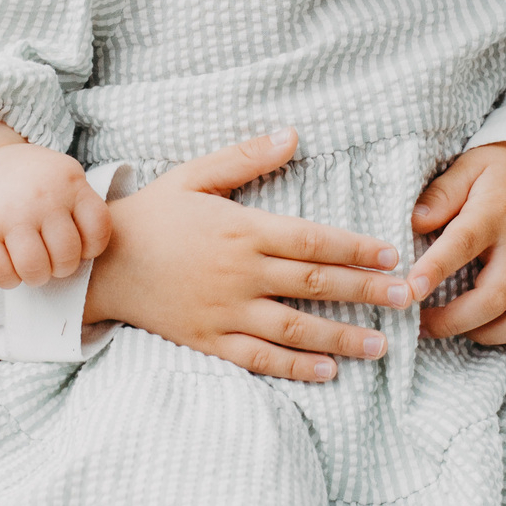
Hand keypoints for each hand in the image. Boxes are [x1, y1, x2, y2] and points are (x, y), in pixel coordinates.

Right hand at [0, 121, 111, 287]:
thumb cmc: (35, 181)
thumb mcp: (66, 177)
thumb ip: (82, 207)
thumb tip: (89, 253)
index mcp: (70, 183)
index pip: (98, 230)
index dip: (92, 247)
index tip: (79, 244)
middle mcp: (42, 197)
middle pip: (66, 256)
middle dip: (62, 266)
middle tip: (52, 259)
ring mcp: (9, 214)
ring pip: (35, 269)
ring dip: (36, 276)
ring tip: (33, 266)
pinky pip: (0, 273)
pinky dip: (8, 279)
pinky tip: (10, 266)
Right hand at [91, 128, 412, 381]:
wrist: (98, 264)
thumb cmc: (151, 215)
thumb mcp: (194, 175)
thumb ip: (245, 158)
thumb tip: (292, 135)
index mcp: (241, 230)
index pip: (312, 239)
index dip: (356, 248)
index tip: (391, 254)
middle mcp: (239, 273)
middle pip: (314, 283)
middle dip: (365, 291)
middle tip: (407, 298)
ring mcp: (224, 311)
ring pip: (295, 327)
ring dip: (342, 336)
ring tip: (381, 343)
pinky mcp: (208, 340)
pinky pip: (259, 358)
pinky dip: (296, 366)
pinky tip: (328, 370)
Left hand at [409, 140, 505, 348]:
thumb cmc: (505, 169)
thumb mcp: (469, 166)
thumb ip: (441, 194)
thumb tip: (413, 223)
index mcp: (496, 213)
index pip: (463, 244)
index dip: (435, 270)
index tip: (409, 291)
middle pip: (494, 298)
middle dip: (454, 321)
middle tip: (423, 325)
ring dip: (488, 336)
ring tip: (461, 329)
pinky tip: (497, 330)